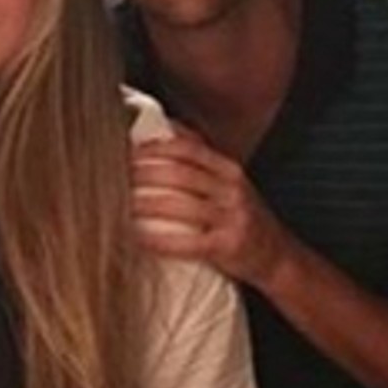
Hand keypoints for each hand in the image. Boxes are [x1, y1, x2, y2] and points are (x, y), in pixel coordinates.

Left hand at [129, 136, 293, 288]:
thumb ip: (200, 160)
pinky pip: (186, 242)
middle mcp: (232, 189)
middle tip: (110, 176)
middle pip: (179, 174)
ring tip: (115, 204)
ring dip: (143, 205)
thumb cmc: (241, 217)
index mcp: (230, 169)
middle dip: (141, 174)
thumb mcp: (228, 183)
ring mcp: (231, 218)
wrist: (277, 256)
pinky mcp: (227, 247)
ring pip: (179, 206)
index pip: (187, 148)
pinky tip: (136, 238)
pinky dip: (157, 240)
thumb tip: (162, 130)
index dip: (153, 147)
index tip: (124, 148)